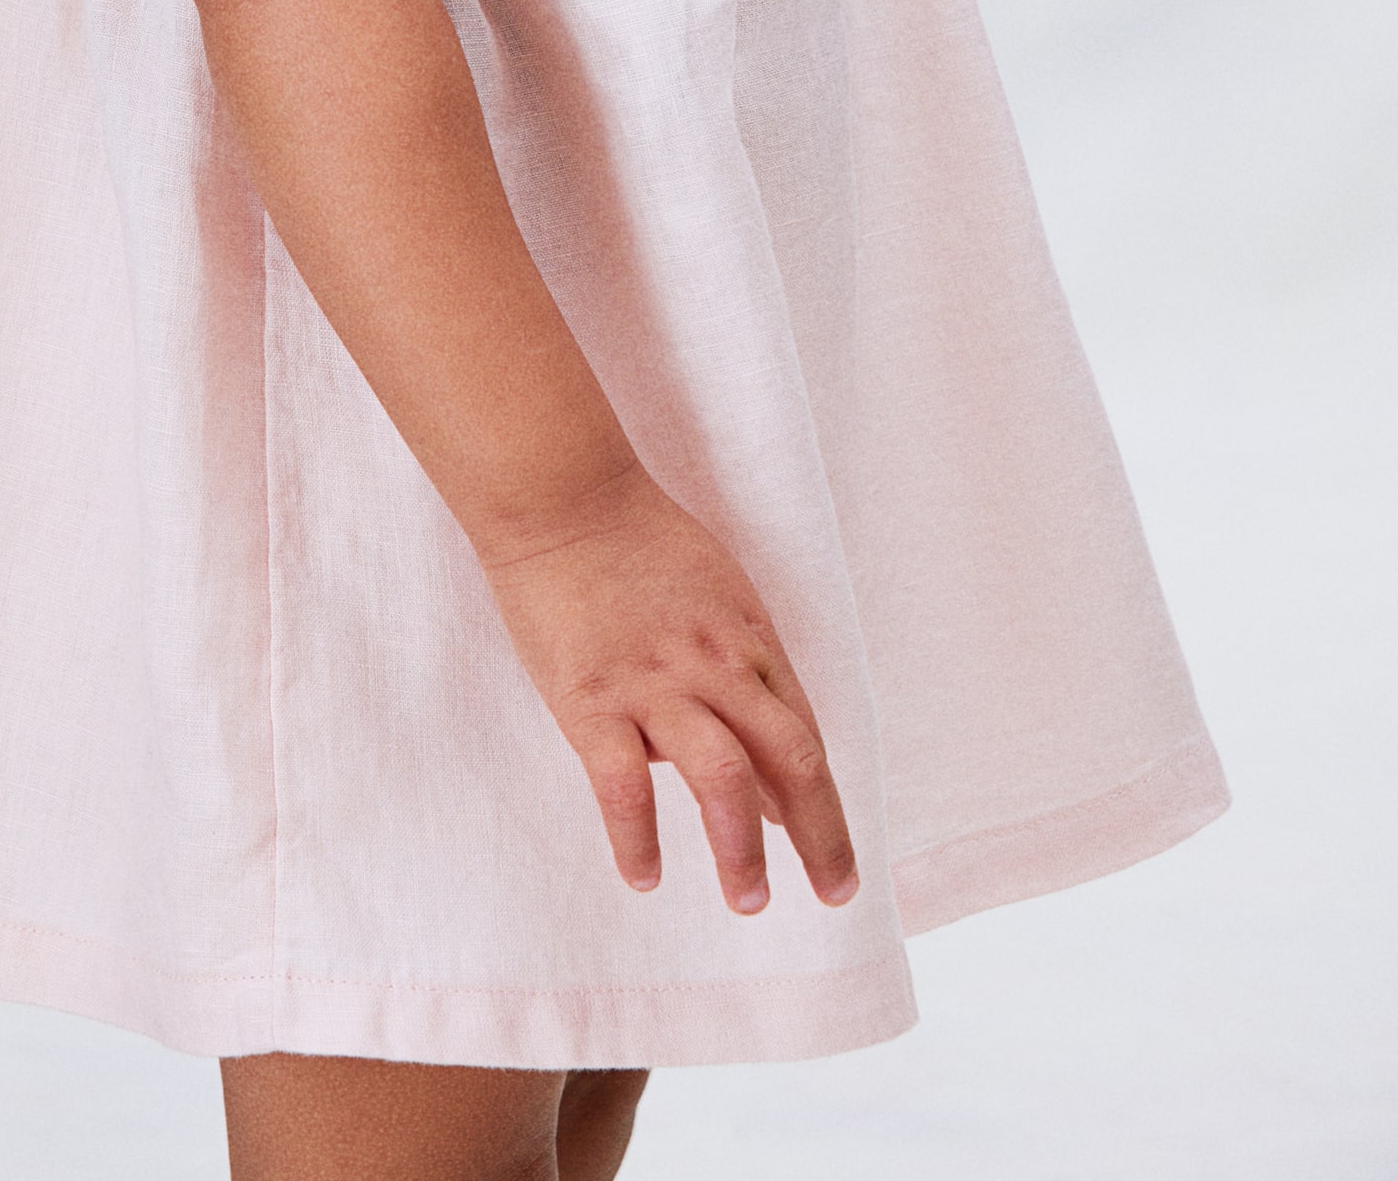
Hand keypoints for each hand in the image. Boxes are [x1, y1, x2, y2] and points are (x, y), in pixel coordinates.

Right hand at [479, 466, 859, 911]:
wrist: (563, 495)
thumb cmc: (637, 539)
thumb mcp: (716, 593)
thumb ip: (742, 670)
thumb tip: (763, 762)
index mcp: (747, 638)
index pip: (804, 734)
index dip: (825, 803)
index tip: (833, 857)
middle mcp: (714, 664)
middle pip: (790, 759)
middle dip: (821, 837)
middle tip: (834, 896)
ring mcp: (654, 683)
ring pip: (722, 776)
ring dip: (742, 848)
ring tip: (749, 902)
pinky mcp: (592, 698)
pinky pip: (622, 784)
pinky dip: (638, 838)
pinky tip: (646, 876)